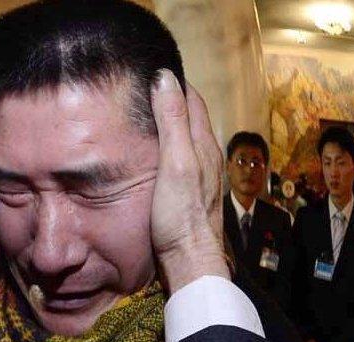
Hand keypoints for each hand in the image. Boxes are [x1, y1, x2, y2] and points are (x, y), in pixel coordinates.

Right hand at [150, 69, 228, 293]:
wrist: (189, 258)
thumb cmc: (180, 214)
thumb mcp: (174, 162)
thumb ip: (171, 121)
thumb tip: (164, 78)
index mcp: (203, 144)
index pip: (191, 100)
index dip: (174, 82)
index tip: (153, 70)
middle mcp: (206, 156)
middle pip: (190, 116)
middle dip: (172, 98)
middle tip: (146, 87)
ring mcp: (200, 175)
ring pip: (186, 137)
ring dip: (170, 122)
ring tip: (147, 113)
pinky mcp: (190, 192)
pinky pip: (181, 157)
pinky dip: (168, 145)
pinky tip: (155, 153)